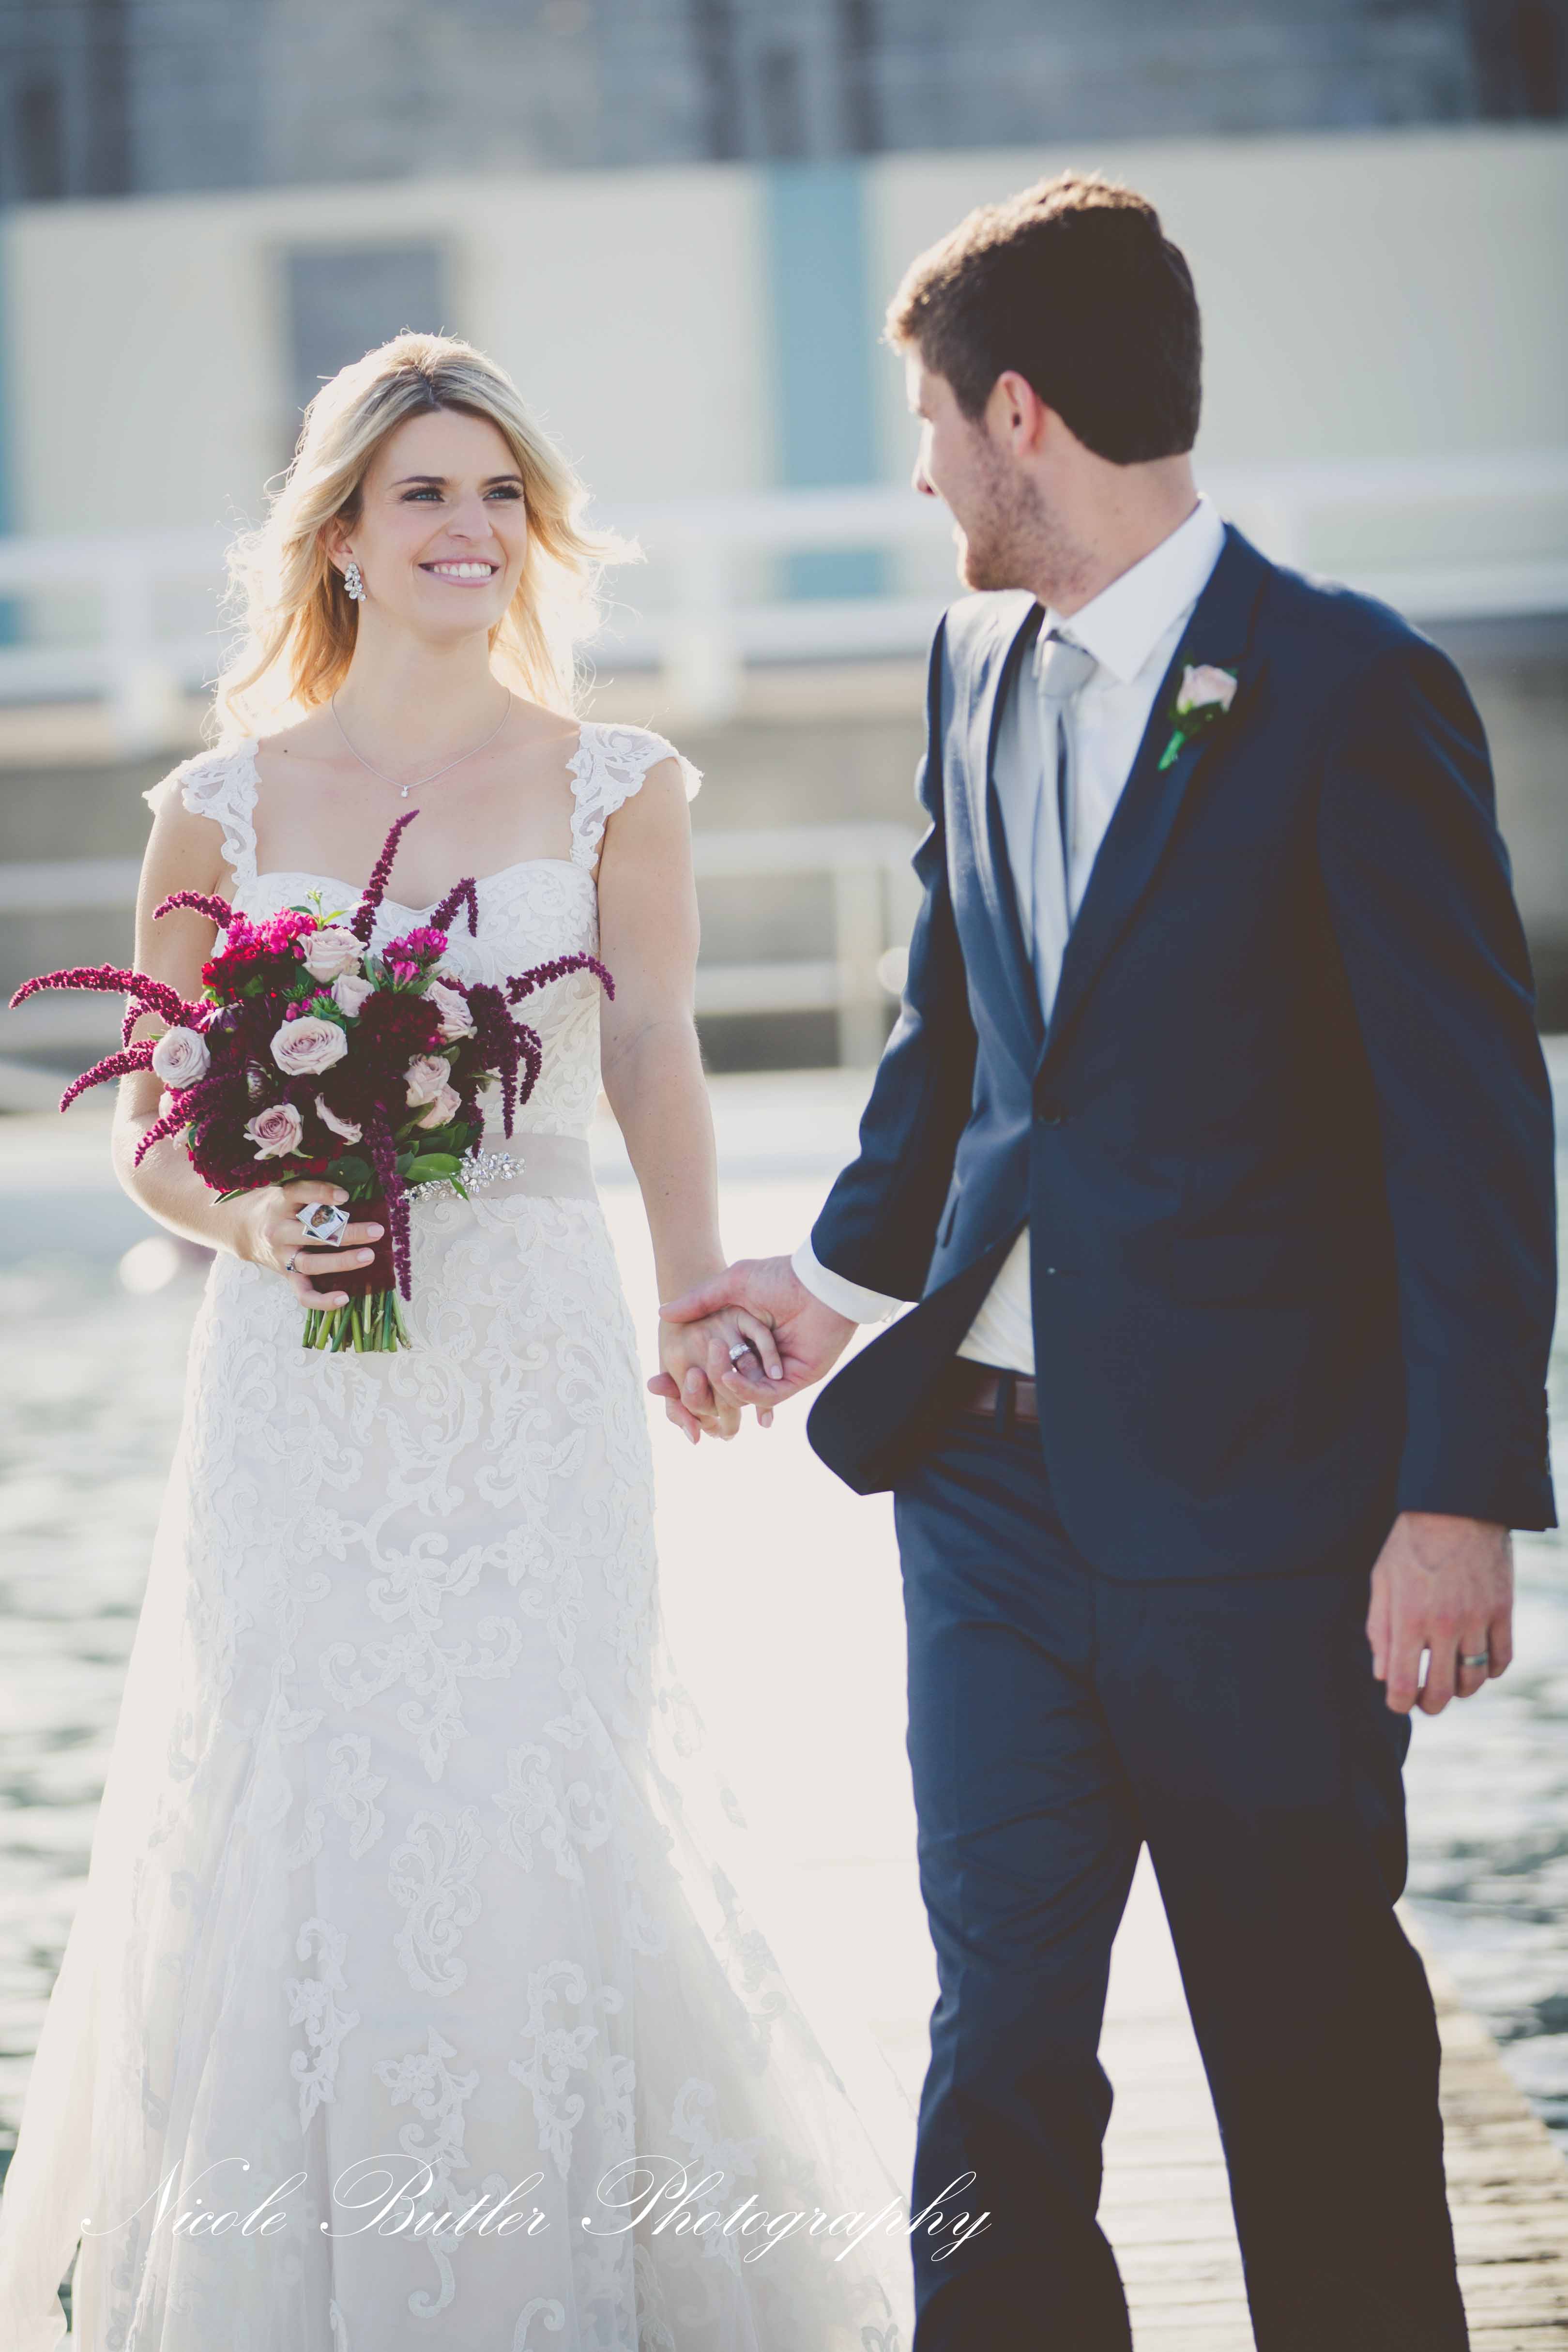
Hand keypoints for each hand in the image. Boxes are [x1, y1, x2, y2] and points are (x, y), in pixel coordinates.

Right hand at [238, 1180, 385, 1310]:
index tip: (345, 1196)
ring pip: (313, 1263)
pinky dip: (322, 1300)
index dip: (322, 1194)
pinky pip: (303, 1294)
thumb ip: (311, 1190)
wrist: (240, 1229)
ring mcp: (282, 1256)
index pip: (300, 1194)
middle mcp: (279, 1230)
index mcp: (280, 1203)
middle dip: (347, 1233)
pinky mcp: (286, 1275)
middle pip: (314, 1233)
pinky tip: (344, 1298)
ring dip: (342, 1261)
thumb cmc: (274, 1206)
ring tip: (369, 1256)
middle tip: (377, 1230)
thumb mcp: (284, 1189)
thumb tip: (350, 1192)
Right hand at [651, 1255, 856, 1420]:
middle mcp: (756, 1358)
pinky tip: (730, 1377)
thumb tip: (662, 1313)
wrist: (820, 1283)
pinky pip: (766, 1396)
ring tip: (710, 1370)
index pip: (707, 1365)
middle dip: (695, 1393)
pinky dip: (747, 1391)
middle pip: (720, 1387)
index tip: (654, 1381)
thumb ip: (699, 1300)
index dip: (682, 1375)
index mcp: (741, 1339)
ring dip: (723, 1386)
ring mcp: (775, 1372)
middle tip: (671, 1390)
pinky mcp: (795, 1380)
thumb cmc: (781, 1278)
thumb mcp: (733, 1284)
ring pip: (741, 1395)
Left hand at [1367, 1510, 1513, 1715]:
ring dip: (1461, 1690)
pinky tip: (1477, 1664)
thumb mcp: (1382, 1581)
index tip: (1398, 1703)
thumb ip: (1379, 1630)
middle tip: (1425, 1701)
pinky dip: (1490, 1670)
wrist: (1456, 1507)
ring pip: (1474, 1680)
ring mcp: (1478, 1619)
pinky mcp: (1502, 1610)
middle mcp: (1445, 1624)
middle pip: (1442, 1691)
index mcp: (1408, 1618)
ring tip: (1450, 1681)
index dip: (1399, 1703)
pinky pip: (1502, 1658)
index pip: (1403, 1683)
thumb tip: (1381, 1674)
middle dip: (1430, 1705)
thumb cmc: (1411, 1544)